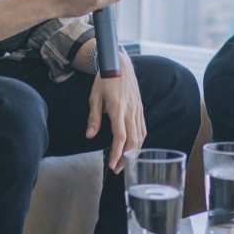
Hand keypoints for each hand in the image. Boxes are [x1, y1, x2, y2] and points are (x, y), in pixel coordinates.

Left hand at [86, 51, 146, 172]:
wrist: (120, 65)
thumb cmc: (105, 80)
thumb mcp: (94, 97)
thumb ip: (93, 118)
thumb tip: (90, 135)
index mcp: (117, 109)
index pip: (120, 136)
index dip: (116, 153)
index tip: (111, 164)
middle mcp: (130, 111)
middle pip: (133, 141)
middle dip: (126, 158)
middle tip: (118, 169)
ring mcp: (138, 110)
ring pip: (140, 137)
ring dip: (134, 152)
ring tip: (125, 162)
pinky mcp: (141, 109)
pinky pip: (143, 129)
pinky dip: (140, 141)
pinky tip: (135, 148)